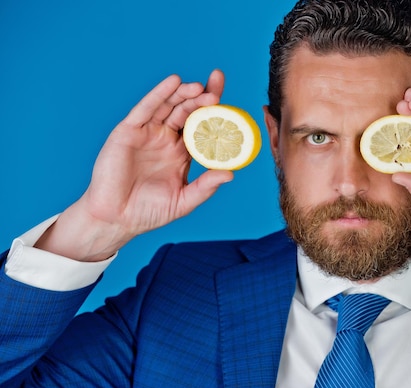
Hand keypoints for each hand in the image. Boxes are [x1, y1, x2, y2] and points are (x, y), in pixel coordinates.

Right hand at [36, 70, 233, 260]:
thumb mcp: (184, 200)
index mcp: (182, 152)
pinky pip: (146, 108)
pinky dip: (160, 94)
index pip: (202, 126)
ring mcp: (148, 133)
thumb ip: (206, 186)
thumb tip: (231, 173)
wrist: (117, 219)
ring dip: (184, 93)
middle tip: (216, 87)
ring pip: (169, 105)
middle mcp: (166, 138)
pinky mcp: (129, 131)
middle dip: (202, 96)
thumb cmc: (149, 212)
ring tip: (199, 87)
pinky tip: (174, 82)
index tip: (228, 100)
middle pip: (188, 110)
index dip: (214, 112)